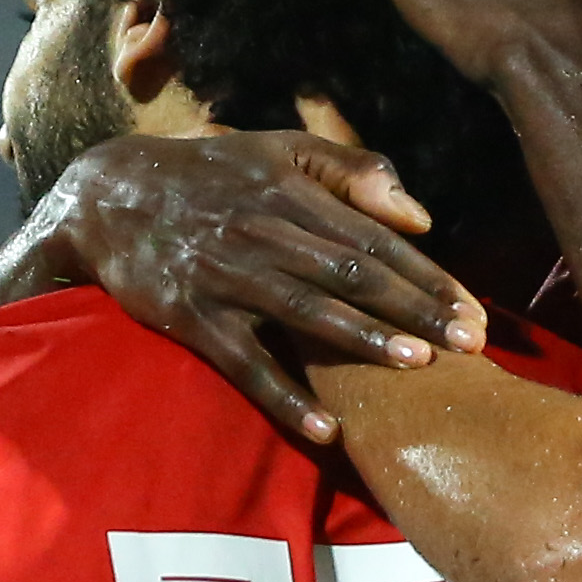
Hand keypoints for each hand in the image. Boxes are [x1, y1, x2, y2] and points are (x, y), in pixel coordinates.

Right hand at [46, 133, 484, 445]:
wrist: (108, 193)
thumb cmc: (211, 174)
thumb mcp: (279, 151)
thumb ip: (353, 171)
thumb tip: (422, 215)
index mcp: (291, 193)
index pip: (374, 238)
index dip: (428, 276)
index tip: (474, 311)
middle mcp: (263, 232)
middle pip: (352, 274)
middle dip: (415, 310)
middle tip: (471, 344)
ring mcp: (225, 276)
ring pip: (305, 311)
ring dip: (363, 340)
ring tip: (417, 367)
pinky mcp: (191, 317)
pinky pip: (245, 363)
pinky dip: (285, 397)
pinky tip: (328, 429)